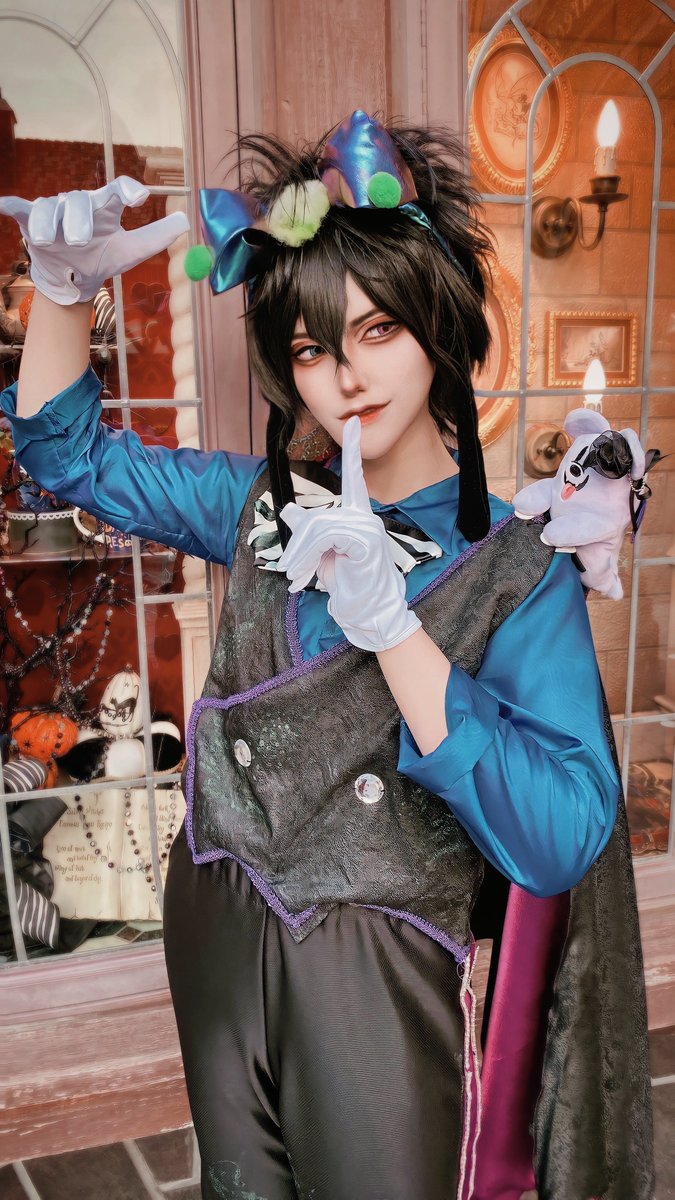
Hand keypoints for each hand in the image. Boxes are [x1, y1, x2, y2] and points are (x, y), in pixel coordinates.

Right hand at [0, 177, 189, 305]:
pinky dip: (12, 205)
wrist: (72, 277)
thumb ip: (155, 237)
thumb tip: (186, 221)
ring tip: (45, 239)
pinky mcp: (30, 219)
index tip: (138, 198)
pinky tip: (4, 204)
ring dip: (47, 223)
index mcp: (105, 207)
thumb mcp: (130, 252)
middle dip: (78, 221)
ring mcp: (54, 211)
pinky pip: (21, 208)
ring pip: (49, 208)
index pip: (117, 190)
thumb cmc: (101, 258)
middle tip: (80, 241)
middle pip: (79, 203)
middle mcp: (79, 204)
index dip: (127, 189)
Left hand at [278, 415, 421, 651]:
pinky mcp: (365, 541)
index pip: (354, 478)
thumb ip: (308, 531)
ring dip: (300, 555)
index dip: (353, 451)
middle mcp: (365, 518)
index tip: (353, 423)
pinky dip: (309, 557)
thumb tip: (289, 508)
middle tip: (287, 570)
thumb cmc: (349, 586)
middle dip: (298, 545)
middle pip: (318, 517)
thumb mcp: (321, 556)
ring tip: (295, 578)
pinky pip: (326, 537)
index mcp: (357, 517)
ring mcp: (368, 528)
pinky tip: (307, 577)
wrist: (369, 615)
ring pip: (319, 528)